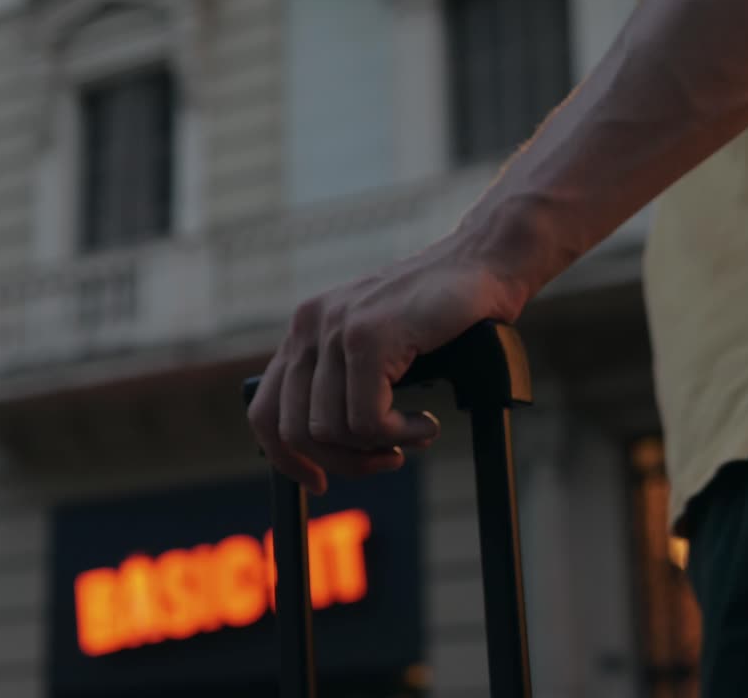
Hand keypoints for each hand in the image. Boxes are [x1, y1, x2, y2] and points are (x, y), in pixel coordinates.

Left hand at [247, 227, 528, 493]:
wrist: (483, 263)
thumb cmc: (439, 313)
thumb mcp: (376, 347)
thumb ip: (343, 382)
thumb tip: (327, 449)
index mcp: (304, 331)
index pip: (264, 411)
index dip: (286, 458)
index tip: (318, 483)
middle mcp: (308, 327)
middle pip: (294, 431)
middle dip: (341, 462)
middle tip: (387, 460)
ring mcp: (335, 329)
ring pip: (332, 431)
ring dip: (379, 446)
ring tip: (415, 432)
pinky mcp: (367, 338)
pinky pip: (366, 421)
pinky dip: (400, 434)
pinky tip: (427, 421)